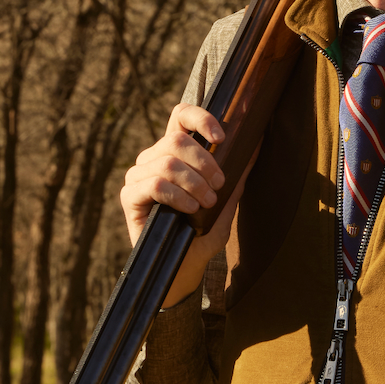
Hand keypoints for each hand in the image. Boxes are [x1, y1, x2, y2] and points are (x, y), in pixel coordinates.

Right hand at [119, 105, 253, 306]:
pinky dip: (178, 196)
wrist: (186, 267)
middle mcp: (152, 159)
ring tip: (206, 204)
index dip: (200, 117)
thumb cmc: (203, 232)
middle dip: (205, 162)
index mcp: (174, 152)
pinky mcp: (129, 198)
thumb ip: (236, 173)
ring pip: (167, 162)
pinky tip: (190, 211)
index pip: (180, 116)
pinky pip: (154, 185)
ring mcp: (138, 177)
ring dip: (194, 183)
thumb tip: (255, 143)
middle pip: (176, 140)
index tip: (222, 136)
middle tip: (219, 186)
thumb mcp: (226, 200)